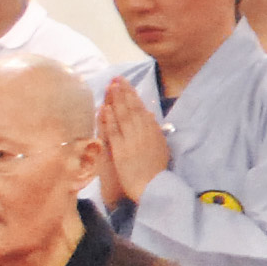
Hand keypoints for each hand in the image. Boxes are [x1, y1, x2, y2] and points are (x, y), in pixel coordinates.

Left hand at [99, 86, 169, 205]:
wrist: (153, 187)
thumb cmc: (157, 170)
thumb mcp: (161, 147)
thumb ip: (153, 130)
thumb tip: (147, 114)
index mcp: (154, 132)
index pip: (141, 109)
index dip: (132, 94)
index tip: (124, 83)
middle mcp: (143, 134)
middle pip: (131, 109)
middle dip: (123, 92)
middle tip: (116, 78)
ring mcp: (131, 141)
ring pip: (123, 117)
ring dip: (116, 101)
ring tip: (110, 87)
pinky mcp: (121, 150)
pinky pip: (114, 131)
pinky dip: (109, 119)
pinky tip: (105, 107)